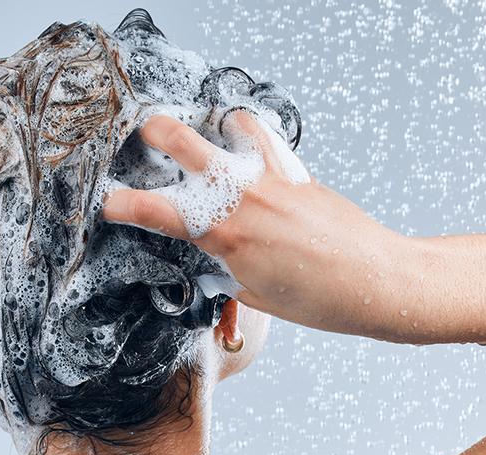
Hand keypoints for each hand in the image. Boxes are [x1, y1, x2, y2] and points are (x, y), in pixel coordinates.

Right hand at [102, 114, 409, 337]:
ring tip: (213, 134)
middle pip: (182, 141)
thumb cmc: (319, 299)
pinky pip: (268, 140)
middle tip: (144, 135)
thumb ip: (228, 267)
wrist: (376, 281)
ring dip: (216, 126)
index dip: (123, 205)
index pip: (157, 212)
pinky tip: (252, 149)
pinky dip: (254, 137)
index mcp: (224, 234)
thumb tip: (217, 256)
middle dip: (154, 132)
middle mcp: (243, 197)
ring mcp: (272, 178)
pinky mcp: (299, 171)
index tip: (109, 203)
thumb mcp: (258, 294)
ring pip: (232, 123)